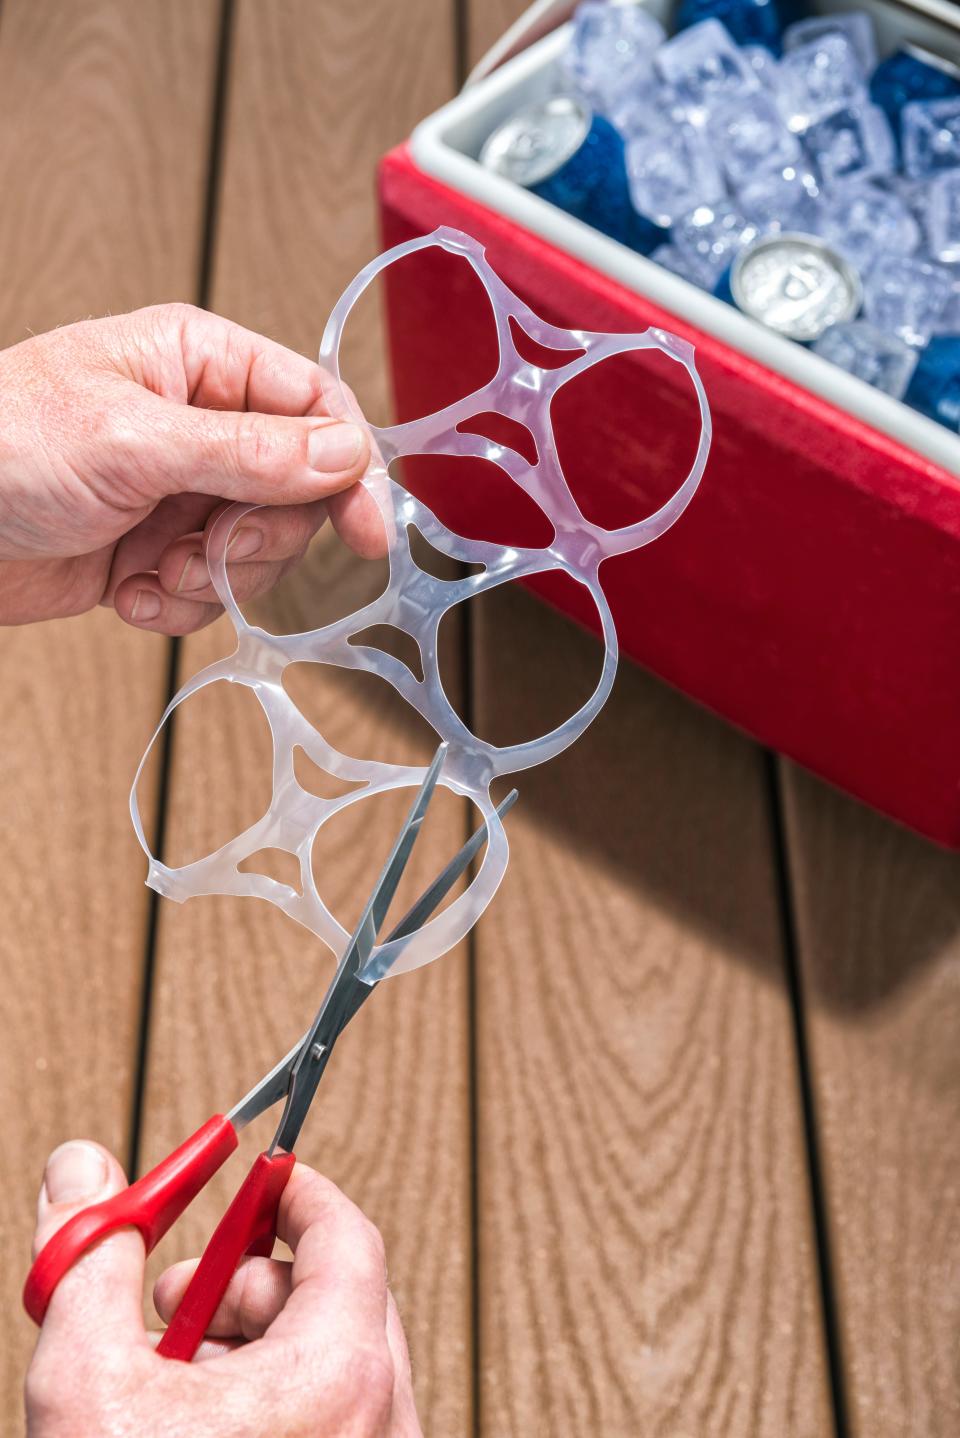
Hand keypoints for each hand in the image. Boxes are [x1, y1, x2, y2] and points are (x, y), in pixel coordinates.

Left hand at [0, 304, 384, 630]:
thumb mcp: (132, 442)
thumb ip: (248, 451)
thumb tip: (347, 453)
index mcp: (199, 364)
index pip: (315, 405)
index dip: (349, 469)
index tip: (365, 532)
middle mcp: (199, 424)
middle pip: (296, 491)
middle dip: (257, 538)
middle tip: (210, 551)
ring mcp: (178, 490)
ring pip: (257, 551)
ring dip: (210, 581)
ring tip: (152, 574)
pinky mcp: (154, 549)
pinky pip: (208, 591)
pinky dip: (172, 605)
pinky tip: (124, 593)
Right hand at [25, 1141, 421, 1436]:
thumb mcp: (87, 1380)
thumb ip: (91, 1257)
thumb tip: (83, 1169)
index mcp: (340, 1376)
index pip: (346, 1236)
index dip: (292, 1194)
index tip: (254, 1177)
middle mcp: (382, 1424)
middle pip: (337, 1298)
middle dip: (248, 1279)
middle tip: (173, 1296)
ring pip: (331, 1366)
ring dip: (251, 1346)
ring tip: (170, 1377)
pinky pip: (332, 1424)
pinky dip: (272, 1404)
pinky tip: (194, 1431)